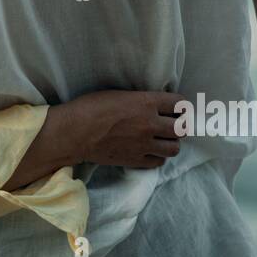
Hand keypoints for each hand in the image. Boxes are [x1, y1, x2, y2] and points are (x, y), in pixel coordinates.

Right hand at [62, 89, 186, 168]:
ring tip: (161, 139)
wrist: (74, 133)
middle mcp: (150, 124)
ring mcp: (144, 145)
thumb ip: (140, 100)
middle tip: (170, 124)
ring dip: (170, 143)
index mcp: (146, 103)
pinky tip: (149, 151)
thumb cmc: (91, 107)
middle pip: (181, 128)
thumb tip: (153, 105)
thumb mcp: (119, 94)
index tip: (176, 108)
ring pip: (174, 148)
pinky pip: (158, 162)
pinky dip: (157, 156)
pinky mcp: (136, 161)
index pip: (179, 103)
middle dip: (178, 125)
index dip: (179, 105)